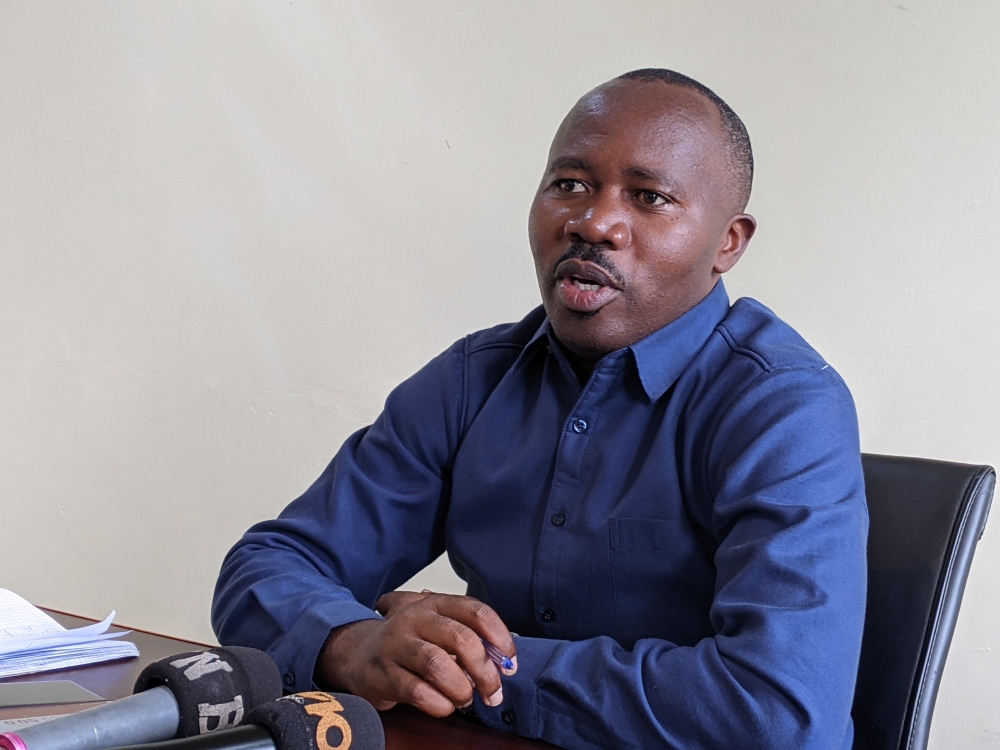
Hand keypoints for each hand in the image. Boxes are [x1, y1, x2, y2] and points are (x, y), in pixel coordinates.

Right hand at [314, 591, 516, 717]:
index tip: (510, 663)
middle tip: (493, 692)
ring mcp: (396, 644)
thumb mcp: (438, 627)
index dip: (500, 639)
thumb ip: (471, 636)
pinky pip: (419, 692)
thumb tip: (504, 658)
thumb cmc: (409, 642)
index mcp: (435, 603)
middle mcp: (414, 618)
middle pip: (462, 640)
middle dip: (486, 672)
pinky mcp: (382, 673)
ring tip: (464, 698)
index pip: (477, 612)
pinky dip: (440, 705)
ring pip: (439, 665)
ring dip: (462, 689)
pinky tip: (444, 705)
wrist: (359, 654)